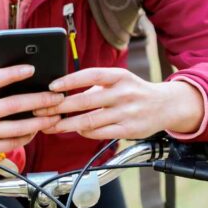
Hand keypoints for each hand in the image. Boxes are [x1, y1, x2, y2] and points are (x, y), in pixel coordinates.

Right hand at [0, 65, 62, 158]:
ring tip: (54, 115)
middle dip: (40, 100)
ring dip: (40, 121)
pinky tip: (36, 130)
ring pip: (18, 127)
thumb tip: (24, 82)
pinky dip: (28, 136)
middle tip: (57, 96)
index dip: (12, 73)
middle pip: (13, 105)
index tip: (31, 68)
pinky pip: (13, 143)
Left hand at [36, 68, 203, 139]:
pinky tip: (75, 129)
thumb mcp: (119, 80)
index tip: (52, 86)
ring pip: (89, 120)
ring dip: (66, 124)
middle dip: (60, 107)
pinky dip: (84, 132)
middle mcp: (124, 93)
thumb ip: (96, 85)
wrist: (166, 106)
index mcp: (119, 76)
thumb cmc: (134, 91)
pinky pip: (100, 133)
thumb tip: (64, 91)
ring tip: (50, 125)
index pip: (91, 75)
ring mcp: (127, 112)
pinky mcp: (129, 130)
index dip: (70, 80)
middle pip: (85, 101)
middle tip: (42, 109)